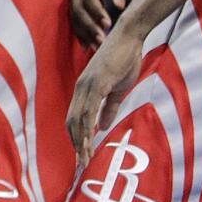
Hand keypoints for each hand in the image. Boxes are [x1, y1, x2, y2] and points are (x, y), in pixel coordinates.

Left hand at [65, 27, 143, 167]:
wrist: (129, 37)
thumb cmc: (124, 60)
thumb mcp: (118, 89)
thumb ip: (109, 108)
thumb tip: (102, 127)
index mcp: (84, 89)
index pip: (74, 118)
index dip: (76, 138)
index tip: (81, 156)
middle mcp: (81, 87)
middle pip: (72, 122)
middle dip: (76, 144)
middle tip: (82, 164)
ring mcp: (87, 84)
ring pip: (79, 118)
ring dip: (81, 141)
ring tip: (85, 159)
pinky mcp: (97, 82)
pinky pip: (89, 108)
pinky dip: (88, 127)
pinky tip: (90, 140)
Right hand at [69, 0, 131, 47]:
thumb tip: (119, 5)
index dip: (96, 11)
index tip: (108, 24)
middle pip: (77, 8)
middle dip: (89, 26)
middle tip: (101, 41)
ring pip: (73, 15)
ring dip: (83, 32)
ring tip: (95, 47)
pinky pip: (73, 17)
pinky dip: (80, 30)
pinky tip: (86, 44)